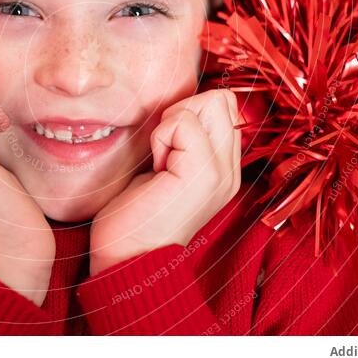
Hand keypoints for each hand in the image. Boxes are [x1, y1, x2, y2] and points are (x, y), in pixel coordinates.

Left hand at [89, 89, 240, 275]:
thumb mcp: (166, 169)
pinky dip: (161, 137)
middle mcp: (230, 171)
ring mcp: (221, 173)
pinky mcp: (202, 174)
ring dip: (171, 124)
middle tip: (163, 151)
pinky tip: (156, 169)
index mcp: (224, 168)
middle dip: (183, 112)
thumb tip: (181, 106)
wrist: (127, 259)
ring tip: (160, 162)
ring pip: (207, 103)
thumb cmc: (136, 215)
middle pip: (221, 99)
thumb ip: (183, 141)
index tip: (168, 147)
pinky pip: (182, 122)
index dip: (190, 111)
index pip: (224, 106)